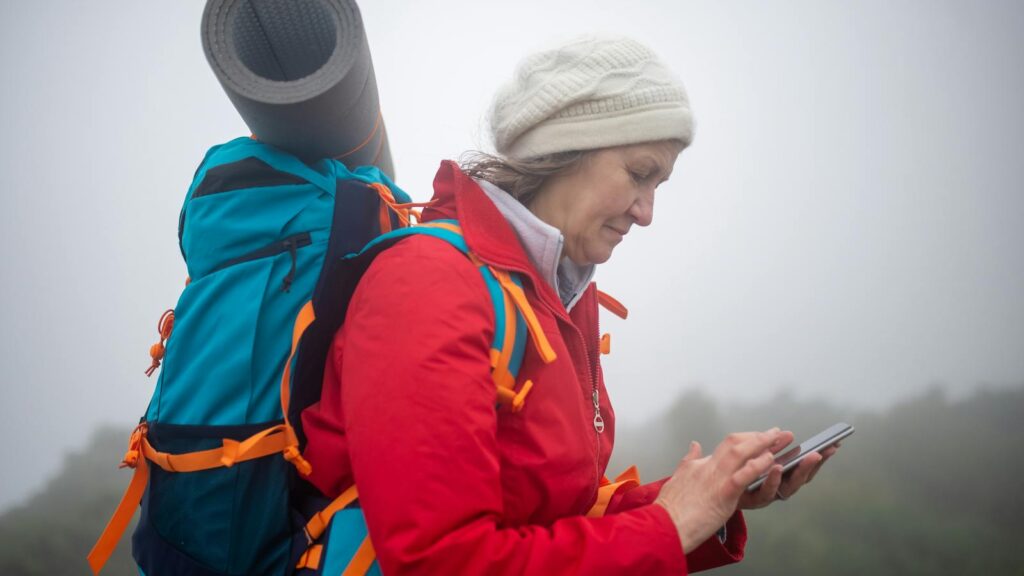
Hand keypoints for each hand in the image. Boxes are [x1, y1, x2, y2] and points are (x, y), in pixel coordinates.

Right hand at [654, 428, 789, 552]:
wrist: (664, 525)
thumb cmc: (669, 509)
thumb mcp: (677, 478)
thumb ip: (688, 461)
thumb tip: (694, 445)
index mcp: (699, 465)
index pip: (725, 445)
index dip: (744, 438)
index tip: (757, 436)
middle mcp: (708, 467)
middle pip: (735, 443)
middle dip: (757, 436)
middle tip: (775, 432)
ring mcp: (716, 479)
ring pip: (740, 454)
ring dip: (761, 444)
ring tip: (778, 439)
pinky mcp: (723, 494)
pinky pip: (743, 476)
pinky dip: (757, 465)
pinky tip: (770, 460)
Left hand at [739, 443, 839, 508]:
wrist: (714, 490)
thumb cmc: (736, 470)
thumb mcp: (753, 454)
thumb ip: (767, 445)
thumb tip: (784, 433)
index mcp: (783, 475)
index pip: (806, 465)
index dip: (822, 456)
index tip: (836, 444)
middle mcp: (779, 487)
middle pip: (803, 478)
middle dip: (815, 463)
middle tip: (824, 451)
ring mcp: (769, 495)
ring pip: (790, 486)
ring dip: (801, 471)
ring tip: (809, 456)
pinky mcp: (754, 500)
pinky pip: (767, 492)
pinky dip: (774, 480)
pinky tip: (776, 467)